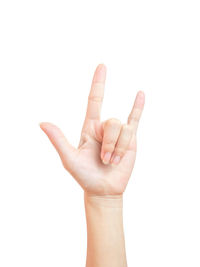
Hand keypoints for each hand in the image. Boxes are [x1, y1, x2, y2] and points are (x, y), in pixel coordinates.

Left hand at [40, 64, 144, 195]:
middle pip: (111, 123)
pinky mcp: (131, 140)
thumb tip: (42, 122)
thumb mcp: (69, 158)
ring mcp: (119, 133)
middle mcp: (104, 128)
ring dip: (118, 148)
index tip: (102, 66)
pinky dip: (138, 107)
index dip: (98, 83)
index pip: (94, 100)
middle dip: (109, 144)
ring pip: (123, 129)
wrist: (103, 189)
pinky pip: (135, 120)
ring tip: (112, 162)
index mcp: (89, 128)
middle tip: (104, 160)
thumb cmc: (84, 176)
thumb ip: (58, 140)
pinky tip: (140, 94)